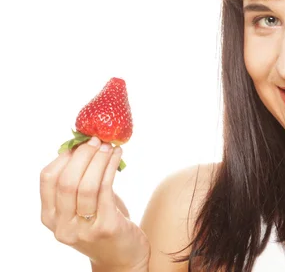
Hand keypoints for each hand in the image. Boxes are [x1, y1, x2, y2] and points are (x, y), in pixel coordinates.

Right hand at [40, 137, 149, 269]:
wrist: (122, 258)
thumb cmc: (103, 224)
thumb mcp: (84, 206)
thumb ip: (80, 182)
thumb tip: (84, 145)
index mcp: (51, 217)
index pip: (48, 179)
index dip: (64, 157)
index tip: (79, 142)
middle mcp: (62, 226)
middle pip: (66, 181)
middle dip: (83, 155)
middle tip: (97, 140)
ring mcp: (83, 229)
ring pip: (86, 185)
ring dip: (99, 160)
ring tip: (110, 146)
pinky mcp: (106, 227)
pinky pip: (106, 190)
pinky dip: (111, 168)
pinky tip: (118, 156)